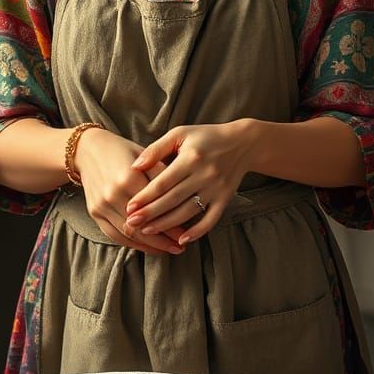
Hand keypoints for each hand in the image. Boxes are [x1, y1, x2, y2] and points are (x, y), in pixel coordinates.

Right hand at [73, 127, 187, 255]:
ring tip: (169, 250)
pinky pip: (115, 235)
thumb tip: (183, 197)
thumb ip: (161, 175)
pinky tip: (148, 247)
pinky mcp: (94, 212)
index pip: (155, 207)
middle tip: (181, 248)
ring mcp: (102, 205)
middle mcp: (113, 193)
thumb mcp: (145, 157)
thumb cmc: (123, 151)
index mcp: (129, 177)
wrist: (88, 150)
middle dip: (164, 240)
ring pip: (129, 234)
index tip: (187, 232)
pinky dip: (133, 244)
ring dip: (150, 246)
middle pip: (142, 225)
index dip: (172, 223)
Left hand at [125, 121, 254, 245]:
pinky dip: (198, 231)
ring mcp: (216, 188)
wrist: (243, 143)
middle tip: (132, 223)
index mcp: (191, 158)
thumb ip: (156, 149)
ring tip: (147, 231)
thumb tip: (134, 166)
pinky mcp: (225, 198)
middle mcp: (204, 174)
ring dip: (167, 224)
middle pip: (173, 199)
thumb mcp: (180, 134)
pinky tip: (182, 239)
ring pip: (188, 211)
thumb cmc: (205, 136)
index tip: (129, 206)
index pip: (164, 181)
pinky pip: (211, 219)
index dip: (145, 196)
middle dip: (151, 213)